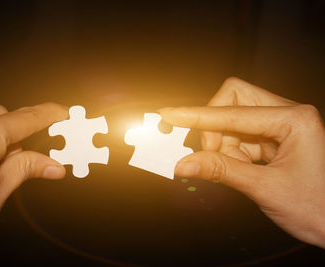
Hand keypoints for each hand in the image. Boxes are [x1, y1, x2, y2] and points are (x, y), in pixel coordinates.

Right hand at [159, 77, 324, 247]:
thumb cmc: (317, 209)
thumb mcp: (265, 189)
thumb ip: (221, 171)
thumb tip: (184, 163)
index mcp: (294, 120)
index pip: (233, 111)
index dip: (197, 116)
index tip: (170, 115)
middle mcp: (288, 114)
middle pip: (233, 101)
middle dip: (214, 127)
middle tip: (209, 153)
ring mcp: (280, 125)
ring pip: (232, 120)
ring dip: (224, 145)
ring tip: (238, 171)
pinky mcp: (273, 137)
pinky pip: (238, 135)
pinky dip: (231, 152)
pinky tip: (242, 168)